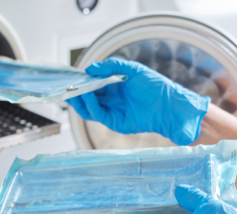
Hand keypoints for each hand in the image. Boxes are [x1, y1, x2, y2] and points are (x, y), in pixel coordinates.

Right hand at [66, 57, 209, 145]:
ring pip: (88, 108)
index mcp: (115, 86)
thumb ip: (112, 67)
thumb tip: (90, 68)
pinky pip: (98, 114)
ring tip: (72, 90)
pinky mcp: (115, 122)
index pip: (93, 84)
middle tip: (65, 85)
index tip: (70, 76)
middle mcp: (112, 100)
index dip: (81, 81)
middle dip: (75, 91)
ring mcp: (113, 112)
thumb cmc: (156, 87)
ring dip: (78, 99)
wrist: (170, 106)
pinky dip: (89, 105)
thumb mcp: (133, 69)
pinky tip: (86, 94)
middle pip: (87, 97)